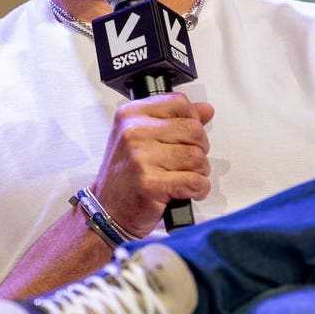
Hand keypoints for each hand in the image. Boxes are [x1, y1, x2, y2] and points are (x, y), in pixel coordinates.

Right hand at [92, 93, 213, 236]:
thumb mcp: (143, 138)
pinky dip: (199, 189)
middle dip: (199, 149)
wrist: (108, 210)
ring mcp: (141, 158)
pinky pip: (195, 181)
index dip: (192, 121)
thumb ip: (175, 121)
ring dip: (199, 172)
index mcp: (131, 115)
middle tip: (185, 163)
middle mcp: (134, 132)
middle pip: (194, 130)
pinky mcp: (151, 184)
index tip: (186, 137)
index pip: (179, 103)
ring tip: (183, 177)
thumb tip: (206, 110)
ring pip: (197, 157)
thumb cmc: (126, 175)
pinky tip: (187, 191)